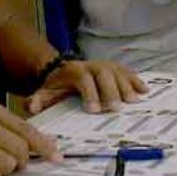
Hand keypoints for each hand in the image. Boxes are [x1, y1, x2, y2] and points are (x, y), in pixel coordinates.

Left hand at [24, 58, 149, 114]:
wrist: (63, 68)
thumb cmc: (57, 85)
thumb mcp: (45, 91)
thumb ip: (39, 99)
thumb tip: (32, 106)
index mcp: (75, 71)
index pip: (84, 80)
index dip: (90, 94)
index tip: (93, 110)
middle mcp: (92, 66)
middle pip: (104, 75)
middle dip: (110, 91)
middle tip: (115, 108)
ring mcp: (105, 65)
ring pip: (118, 72)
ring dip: (127, 86)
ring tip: (133, 101)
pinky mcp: (115, 68)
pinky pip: (127, 72)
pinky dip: (136, 80)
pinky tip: (144, 90)